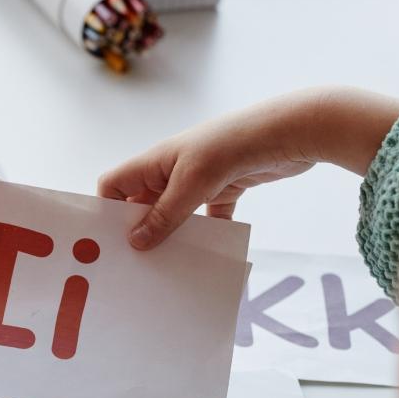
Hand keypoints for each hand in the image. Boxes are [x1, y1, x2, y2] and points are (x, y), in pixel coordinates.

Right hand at [98, 87, 398, 249]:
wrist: (291, 130)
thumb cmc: (234, 145)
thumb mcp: (193, 183)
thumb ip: (164, 215)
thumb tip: (135, 242)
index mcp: (155, 162)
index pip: (115, 186)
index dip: (107, 210)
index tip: (108, 242)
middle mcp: (171, 172)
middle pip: (142, 205)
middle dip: (138, 232)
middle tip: (135, 266)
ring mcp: (199, 181)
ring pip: (175, 215)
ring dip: (173, 237)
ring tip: (167, 267)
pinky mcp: (226, 189)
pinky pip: (208, 218)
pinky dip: (208, 234)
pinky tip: (209, 255)